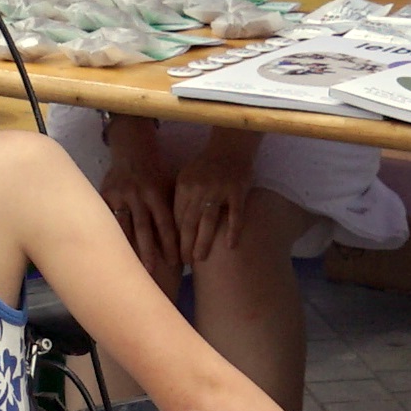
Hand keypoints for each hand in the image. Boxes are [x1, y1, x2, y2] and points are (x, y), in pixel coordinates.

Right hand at [102, 149, 197, 288]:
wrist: (131, 152)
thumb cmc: (155, 175)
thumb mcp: (168, 186)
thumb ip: (174, 208)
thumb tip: (190, 235)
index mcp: (156, 193)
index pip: (165, 222)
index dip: (170, 243)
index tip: (176, 262)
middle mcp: (137, 195)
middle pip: (143, 227)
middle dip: (148, 250)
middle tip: (152, 271)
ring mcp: (118, 196)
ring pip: (122, 226)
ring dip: (127, 246)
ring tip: (129, 265)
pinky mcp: (104, 196)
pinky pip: (107, 219)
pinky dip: (111, 235)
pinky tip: (112, 250)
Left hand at [169, 141, 258, 263]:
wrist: (230, 147)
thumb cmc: (206, 166)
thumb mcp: (187, 178)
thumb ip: (180, 199)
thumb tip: (172, 228)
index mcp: (184, 186)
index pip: (176, 217)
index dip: (174, 237)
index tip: (174, 253)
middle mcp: (199, 189)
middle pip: (189, 223)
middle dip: (185, 245)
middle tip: (186, 263)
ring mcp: (219, 190)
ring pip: (208, 222)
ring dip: (203, 243)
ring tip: (200, 259)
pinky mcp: (237, 191)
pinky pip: (235, 215)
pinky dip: (233, 231)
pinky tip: (231, 246)